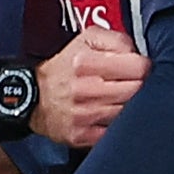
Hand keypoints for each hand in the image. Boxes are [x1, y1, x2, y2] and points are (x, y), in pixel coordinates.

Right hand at [26, 25, 146, 147]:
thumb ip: (116, 39)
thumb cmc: (63, 68)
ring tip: (117, 98)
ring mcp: (83, 114)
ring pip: (129, 112)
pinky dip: (117, 125)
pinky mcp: (81, 135)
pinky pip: (114, 131)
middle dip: (138, 86)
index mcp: (85, 62)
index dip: (142, 66)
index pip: (138, 67)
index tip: (137, 67)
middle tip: (129, 83)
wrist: (31, 96)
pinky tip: (109, 115)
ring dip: (129, 105)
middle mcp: (84, 89)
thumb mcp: (86, 39)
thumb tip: (138, 52)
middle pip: (137, 91)